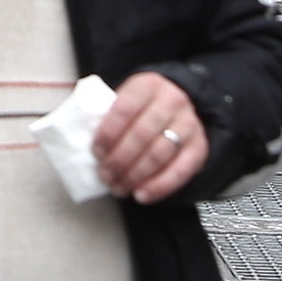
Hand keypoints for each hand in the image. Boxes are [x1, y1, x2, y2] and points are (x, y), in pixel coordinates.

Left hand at [94, 70, 209, 202]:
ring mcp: (189, 125)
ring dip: (136, 175)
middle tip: (105, 175)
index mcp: (147, 85)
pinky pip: (181, 171)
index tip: (96, 152)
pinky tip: (142, 195)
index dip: (108, 133)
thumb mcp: (127, 96)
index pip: (124, 109)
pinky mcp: (200, 147)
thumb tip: (81, 139)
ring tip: (119, 187)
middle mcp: (172, 102)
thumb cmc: (143, 105)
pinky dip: (160, 186)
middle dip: (120, 159)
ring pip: (160, 154)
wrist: (179, 100)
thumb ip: (109, 113)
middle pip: (142, 135)